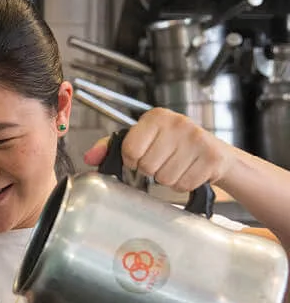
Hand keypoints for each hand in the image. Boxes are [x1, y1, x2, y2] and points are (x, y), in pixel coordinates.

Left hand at [83, 107, 232, 191]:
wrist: (214, 153)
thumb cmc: (173, 146)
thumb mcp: (144, 140)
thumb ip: (113, 147)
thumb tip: (89, 158)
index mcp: (156, 117)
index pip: (129, 150)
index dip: (132, 161)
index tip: (142, 157)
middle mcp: (177, 123)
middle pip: (147, 166)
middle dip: (152, 171)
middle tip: (164, 162)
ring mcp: (196, 139)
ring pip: (165, 178)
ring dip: (168, 179)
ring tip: (178, 166)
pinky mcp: (211, 157)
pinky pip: (184, 184)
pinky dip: (184, 184)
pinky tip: (189, 171)